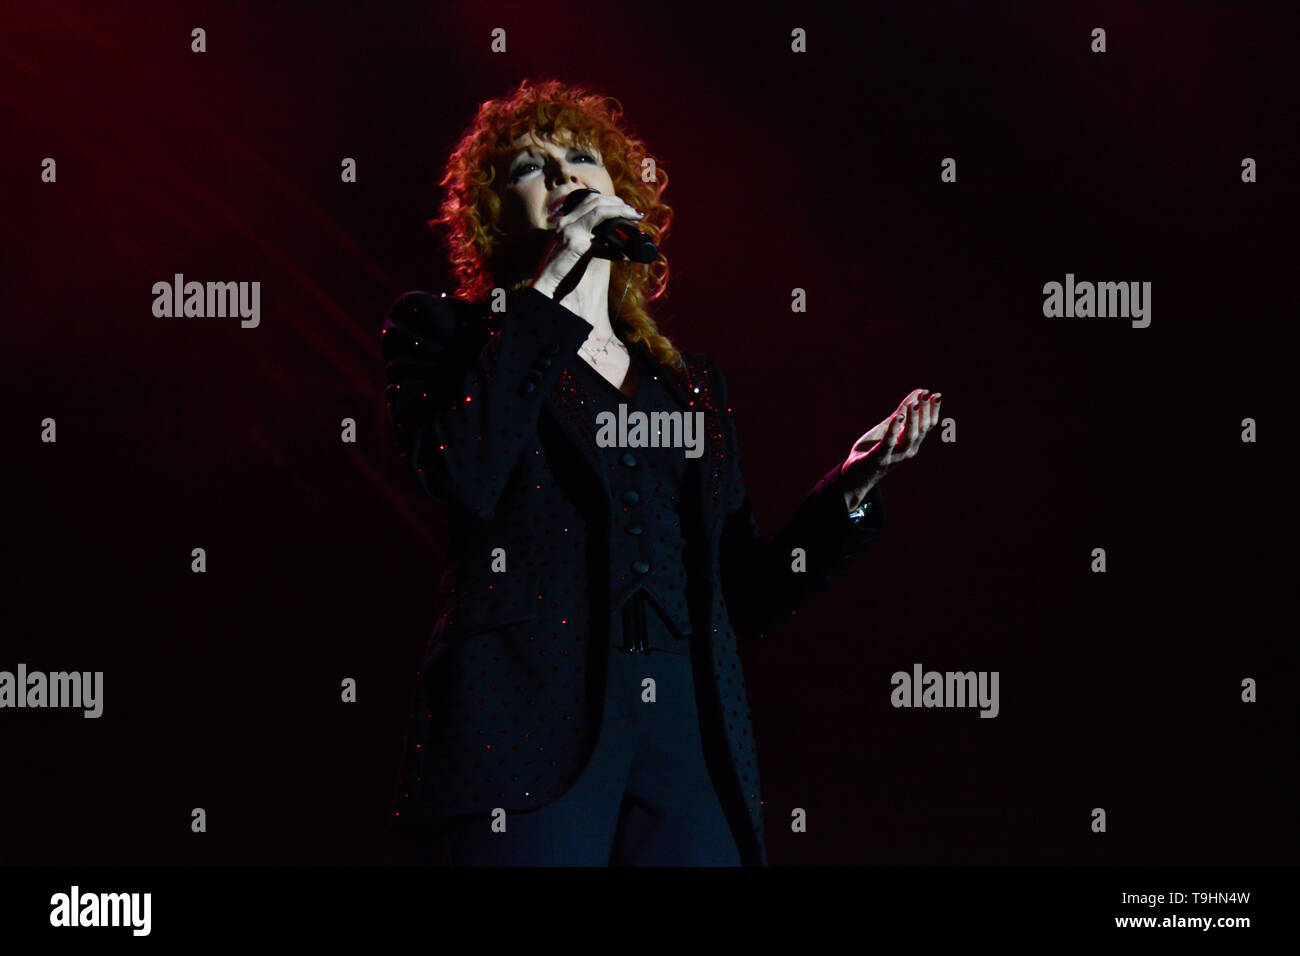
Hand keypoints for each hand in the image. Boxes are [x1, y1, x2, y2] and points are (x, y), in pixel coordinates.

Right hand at [533, 191, 644, 297]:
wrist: (546, 286)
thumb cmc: (562, 272)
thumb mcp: (575, 251)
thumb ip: (592, 244)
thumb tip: (616, 247)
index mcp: (565, 222)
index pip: (588, 200)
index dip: (609, 201)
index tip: (624, 207)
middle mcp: (566, 222)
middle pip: (595, 200)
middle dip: (618, 203)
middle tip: (634, 212)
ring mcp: (570, 231)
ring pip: (599, 209)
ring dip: (621, 211)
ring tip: (634, 217)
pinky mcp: (575, 243)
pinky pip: (602, 236)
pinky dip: (617, 237)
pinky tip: (626, 248)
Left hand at [839, 389, 941, 508]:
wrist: (855, 477)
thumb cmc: (874, 449)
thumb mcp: (889, 426)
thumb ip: (902, 410)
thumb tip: (920, 391)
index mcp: (911, 443)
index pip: (928, 426)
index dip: (933, 411)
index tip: (937, 395)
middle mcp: (907, 450)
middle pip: (921, 430)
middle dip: (925, 412)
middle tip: (927, 395)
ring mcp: (894, 456)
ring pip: (909, 437)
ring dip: (913, 420)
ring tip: (914, 403)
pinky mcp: (879, 458)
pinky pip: (888, 443)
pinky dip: (894, 429)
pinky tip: (898, 416)